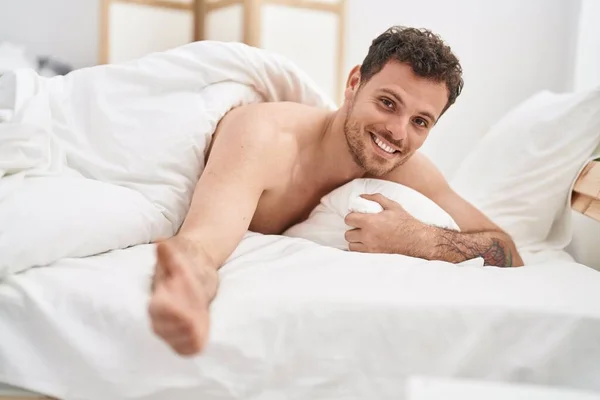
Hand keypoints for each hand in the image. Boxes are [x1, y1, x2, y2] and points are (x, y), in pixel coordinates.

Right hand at [149, 236, 218, 355]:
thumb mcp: (177, 255)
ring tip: (200, 328)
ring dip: (187, 338)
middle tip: (196, 321)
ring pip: (174, 341)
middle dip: (180, 328)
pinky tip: (201, 341)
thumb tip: (161, 243)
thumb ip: (168, 253)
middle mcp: (161, 316)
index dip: (171, 313)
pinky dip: (192, 347)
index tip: (187, 313)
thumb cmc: (183, 262)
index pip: (158, 310)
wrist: (195, 269)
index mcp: (157, 296)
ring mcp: (172, 327)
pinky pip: (185, 348)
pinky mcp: (185, 333)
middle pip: (164, 330)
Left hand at [344, 193, 428, 254]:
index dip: (351, 216)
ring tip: (361, 233)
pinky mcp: (373, 252)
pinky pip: (356, 251)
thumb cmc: (404, 221)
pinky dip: (357, 246)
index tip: (357, 215)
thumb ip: (375, 198)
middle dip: (352, 228)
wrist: (415, 238)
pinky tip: (364, 240)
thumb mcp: (392, 205)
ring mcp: (369, 245)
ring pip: (350, 243)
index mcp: (370, 222)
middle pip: (347, 233)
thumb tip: (361, 196)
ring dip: (353, 238)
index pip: (348, 219)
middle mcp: (367, 235)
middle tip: (359, 225)